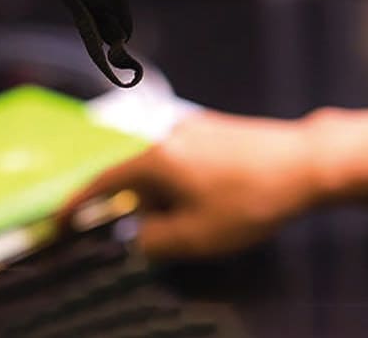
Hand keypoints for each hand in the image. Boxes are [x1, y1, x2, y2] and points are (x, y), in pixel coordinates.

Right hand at [59, 109, 326, 259]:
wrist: (306, 163)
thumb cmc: (250, 199)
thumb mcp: (196, 236)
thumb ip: (153, 240)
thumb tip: (135, 237)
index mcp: (155, 159)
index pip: (102, 183)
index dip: (78, 205)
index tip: (60, 222)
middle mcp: (166, 134)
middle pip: (134, 177)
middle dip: (141, 211)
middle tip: (163, 237)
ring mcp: (190, 127)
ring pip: (160, 170)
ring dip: (167, 200)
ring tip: (203, 221)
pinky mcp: (211, 128)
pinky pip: (181, 160)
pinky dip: (184, 185)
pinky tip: (214, 201)